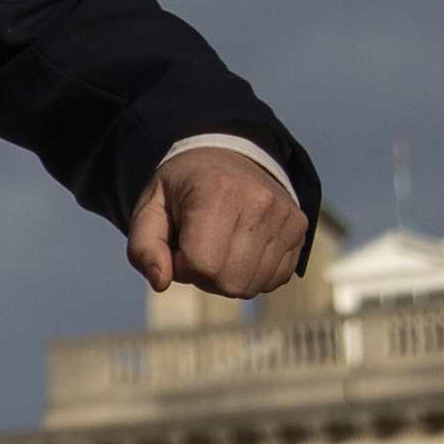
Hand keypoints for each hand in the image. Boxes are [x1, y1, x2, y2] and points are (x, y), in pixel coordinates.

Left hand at [127, 145, 308, 300]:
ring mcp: (285, 216)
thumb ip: (144, 247)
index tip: (176, 246)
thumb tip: (160, 282)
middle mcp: (260, 202)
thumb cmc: (182, 188)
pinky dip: (251, 275)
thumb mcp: (149, 208)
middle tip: (195, 247)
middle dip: (203, 275)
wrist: (226, 157)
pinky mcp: (299, 229)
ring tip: (217, 246)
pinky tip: (239, 250)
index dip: (180, 265)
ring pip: (251, 285)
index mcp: (219, 191)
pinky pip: (274, 281)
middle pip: (229, 280)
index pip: (201, 264)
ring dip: (226, 278)